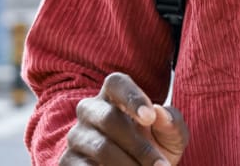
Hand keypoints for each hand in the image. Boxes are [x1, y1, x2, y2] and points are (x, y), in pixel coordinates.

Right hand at [60, 72, 188, 165]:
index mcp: (115, 96)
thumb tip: (160, 114)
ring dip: (129, 165)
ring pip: (101, 148)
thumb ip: (172, 123)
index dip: (132, 97)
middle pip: (109, 119)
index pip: (116, 82)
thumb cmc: (156, 149)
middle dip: (139, 146)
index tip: (150, 118)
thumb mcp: (172, 137)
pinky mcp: (67, 162)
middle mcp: (90, 111)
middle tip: (161, 165)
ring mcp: (76, 137)